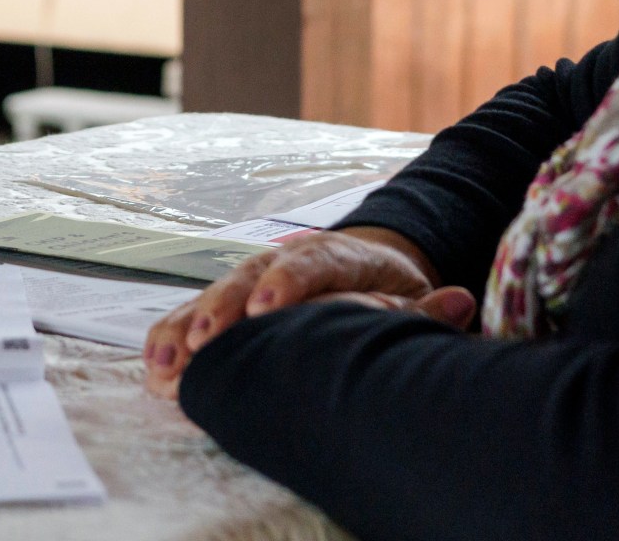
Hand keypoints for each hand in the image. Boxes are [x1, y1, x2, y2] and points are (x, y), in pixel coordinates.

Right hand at [140, 226, 476, 398]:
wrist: (367, 266)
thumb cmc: (388, 288)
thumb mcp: (413, 293)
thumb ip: (428, 306)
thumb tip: (460, 301)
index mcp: (337, 254)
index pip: (310, 261)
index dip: (287, 283)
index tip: (268, 308)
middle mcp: (287, 259)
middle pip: (250, 276)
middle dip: (226, 307)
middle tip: (208, 339)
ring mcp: (255, 278)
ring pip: (217, 294)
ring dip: (190, 326)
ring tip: (167, 360)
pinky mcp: (234, 302)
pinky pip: (200, 315)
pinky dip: (176, 335)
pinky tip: (158, 364)